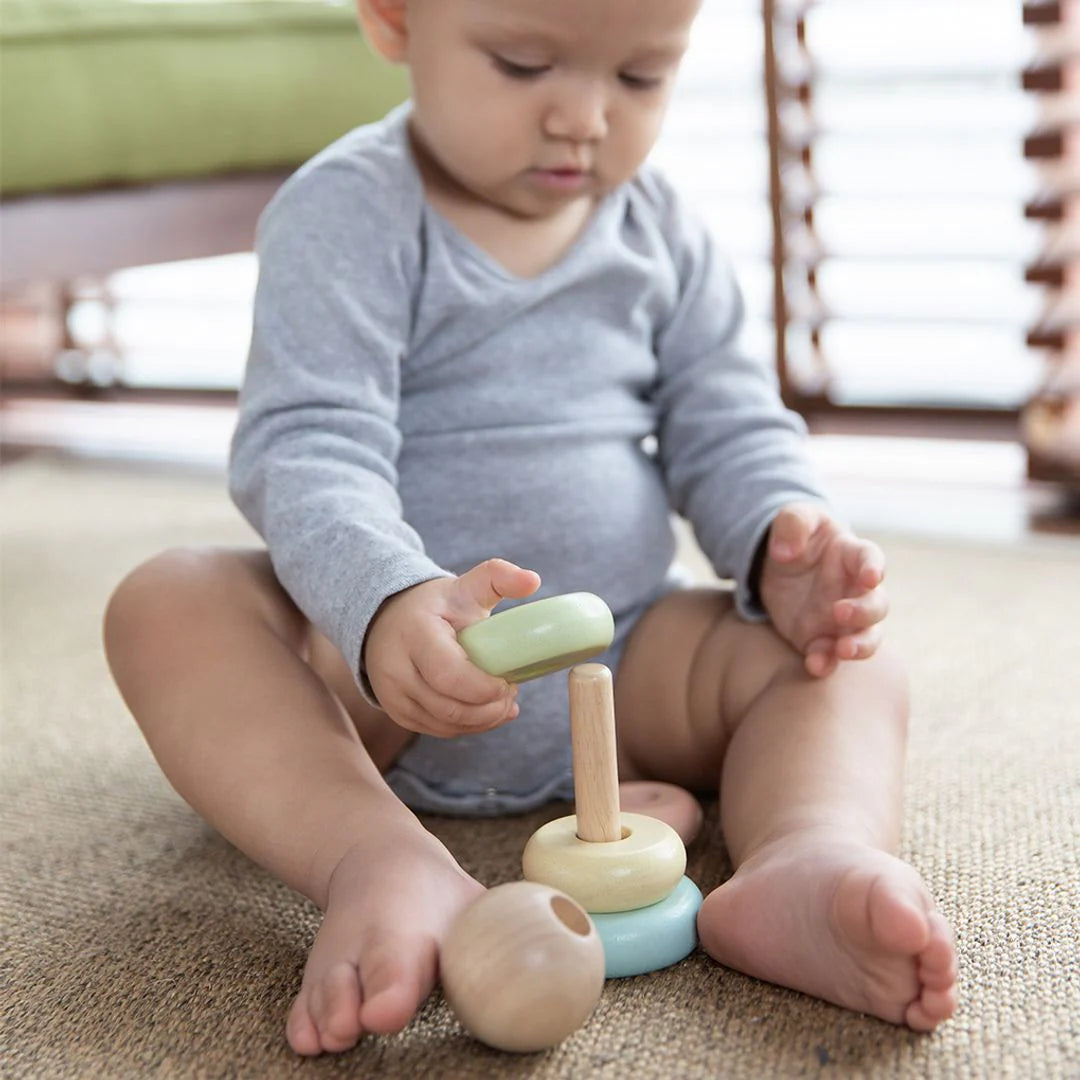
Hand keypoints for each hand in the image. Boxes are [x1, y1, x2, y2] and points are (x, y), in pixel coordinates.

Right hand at [364, 558, 541, 736]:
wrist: (388, 619)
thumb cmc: (435, 606)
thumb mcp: (464, 586)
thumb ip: (498, 576)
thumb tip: (533, 580)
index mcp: (415, 634)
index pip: (450, 676)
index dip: (485, 687)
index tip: (509, 681)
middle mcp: (396, 669)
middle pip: (450, 708)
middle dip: (490, 708)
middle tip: (511, 693)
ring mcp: (393, 695)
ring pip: (446, 724)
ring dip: (482, 720)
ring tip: (502, 701)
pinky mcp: (398, 713)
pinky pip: (438, 730)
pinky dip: (468, 726)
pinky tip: (487, 712)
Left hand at [758, 503, 887, 678]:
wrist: (781, 563)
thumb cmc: (797, 534)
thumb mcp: (792, 518)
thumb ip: (792, 523)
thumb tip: (785, 552)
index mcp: (851, 554)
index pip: (870, 559)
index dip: (873, 568)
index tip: (871, 577)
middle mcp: (854, 590)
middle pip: (876, 605)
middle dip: (865, 612)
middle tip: (841, 613)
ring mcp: (842, 618)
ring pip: (866, 637)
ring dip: (859, 646)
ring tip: (843, 650)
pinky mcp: (821, 637)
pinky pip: (831, 655)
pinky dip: (826, 662)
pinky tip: (814, 665)